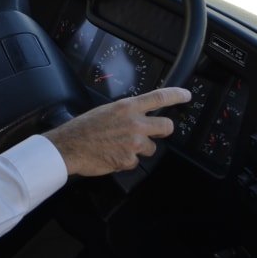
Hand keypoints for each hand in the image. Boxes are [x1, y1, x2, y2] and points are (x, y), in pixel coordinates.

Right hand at [42, 87, 190, 176]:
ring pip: (151, 148)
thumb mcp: (106, 110)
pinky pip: (135, 162)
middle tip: (155, 132)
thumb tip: (137, 116)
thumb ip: (126, 112)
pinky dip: (126, 161)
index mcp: (127, 107)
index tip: (186, 96)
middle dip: (163, 130)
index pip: (159, 97)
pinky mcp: (129, 160)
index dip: (177, 95)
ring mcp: (133, 143)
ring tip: (120, 146)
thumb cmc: (83, 128)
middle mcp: (134, 123)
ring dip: (140, 149)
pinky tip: (113, 155)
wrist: (69, 146)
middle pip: (166, 126)